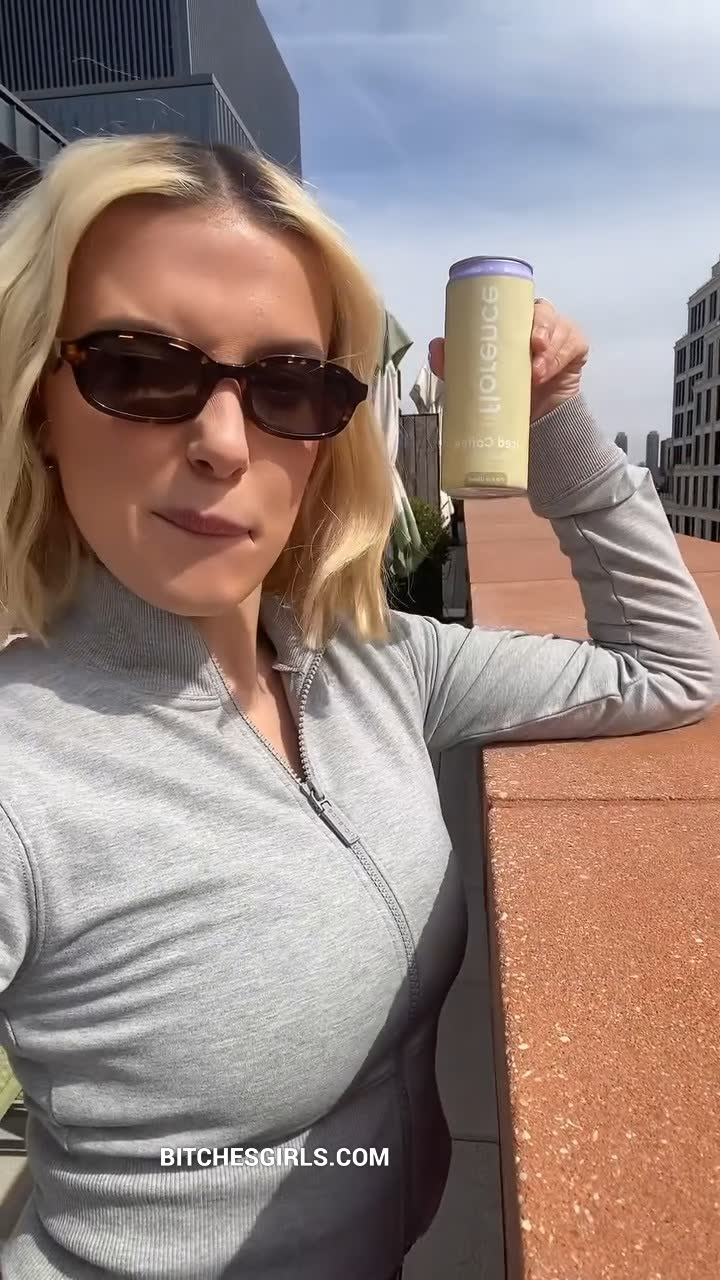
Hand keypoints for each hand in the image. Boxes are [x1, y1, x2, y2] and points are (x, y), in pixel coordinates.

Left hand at [428, 300, 588, 422]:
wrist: (529, 423)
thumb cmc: (502, 392)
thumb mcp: (473, 377)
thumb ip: (453, 363)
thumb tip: (437, 346)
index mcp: (512, 322)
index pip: (517, 302)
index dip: (517, 307)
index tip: (509, 324)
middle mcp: (536, 323)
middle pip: (542, 310)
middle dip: (540, 326)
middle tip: (533, 347)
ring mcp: (558, 335)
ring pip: (559, 328)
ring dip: (549, 348)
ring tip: (537, 372)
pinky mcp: (575, 350)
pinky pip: (573, 346)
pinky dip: (560, 358)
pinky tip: (548, 373)